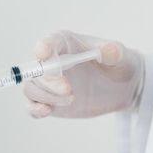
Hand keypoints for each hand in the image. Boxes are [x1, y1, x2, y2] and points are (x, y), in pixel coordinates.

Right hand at [24, 31, 143, 117]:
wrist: (120, 88)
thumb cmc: (117, 65)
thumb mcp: (121, 56)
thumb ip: (114, 52)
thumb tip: (108, 51)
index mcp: (64, 44)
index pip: (49, 42)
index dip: (44, 47)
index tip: (44, 54)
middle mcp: (50, 62)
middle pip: (35, 70)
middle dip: (48, 81)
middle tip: (67, 90)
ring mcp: (47, 84)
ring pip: (31, 88)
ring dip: (46, 96)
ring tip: (71, 99)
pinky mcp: (48, 101)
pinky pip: (32, 106)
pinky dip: (35, 109)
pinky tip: (47, 111)